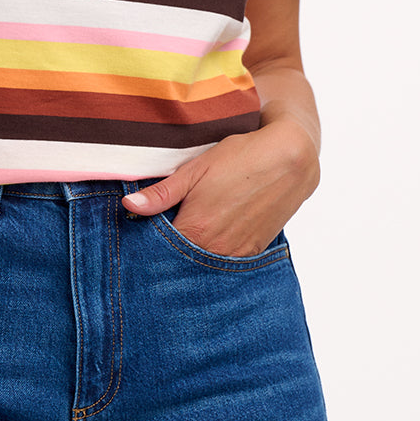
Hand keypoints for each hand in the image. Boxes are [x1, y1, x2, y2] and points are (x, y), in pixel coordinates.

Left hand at [121, 116, 319, 256]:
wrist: (290, 159)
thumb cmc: (240, 158)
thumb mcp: (196, 169)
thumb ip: (162, 193)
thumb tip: (129, 206)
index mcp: (196, 229)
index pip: (159, 249)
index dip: (147, 239)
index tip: (139, 228)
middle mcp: (216, 250)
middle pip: (180, 259)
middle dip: (168, 249)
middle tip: (163, 227)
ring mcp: (237, 255)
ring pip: (203, 262)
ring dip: (192, 251)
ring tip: (188, 227)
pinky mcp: (254, 252)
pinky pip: (225, 261)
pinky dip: (213, 251)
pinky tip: (210, 233)